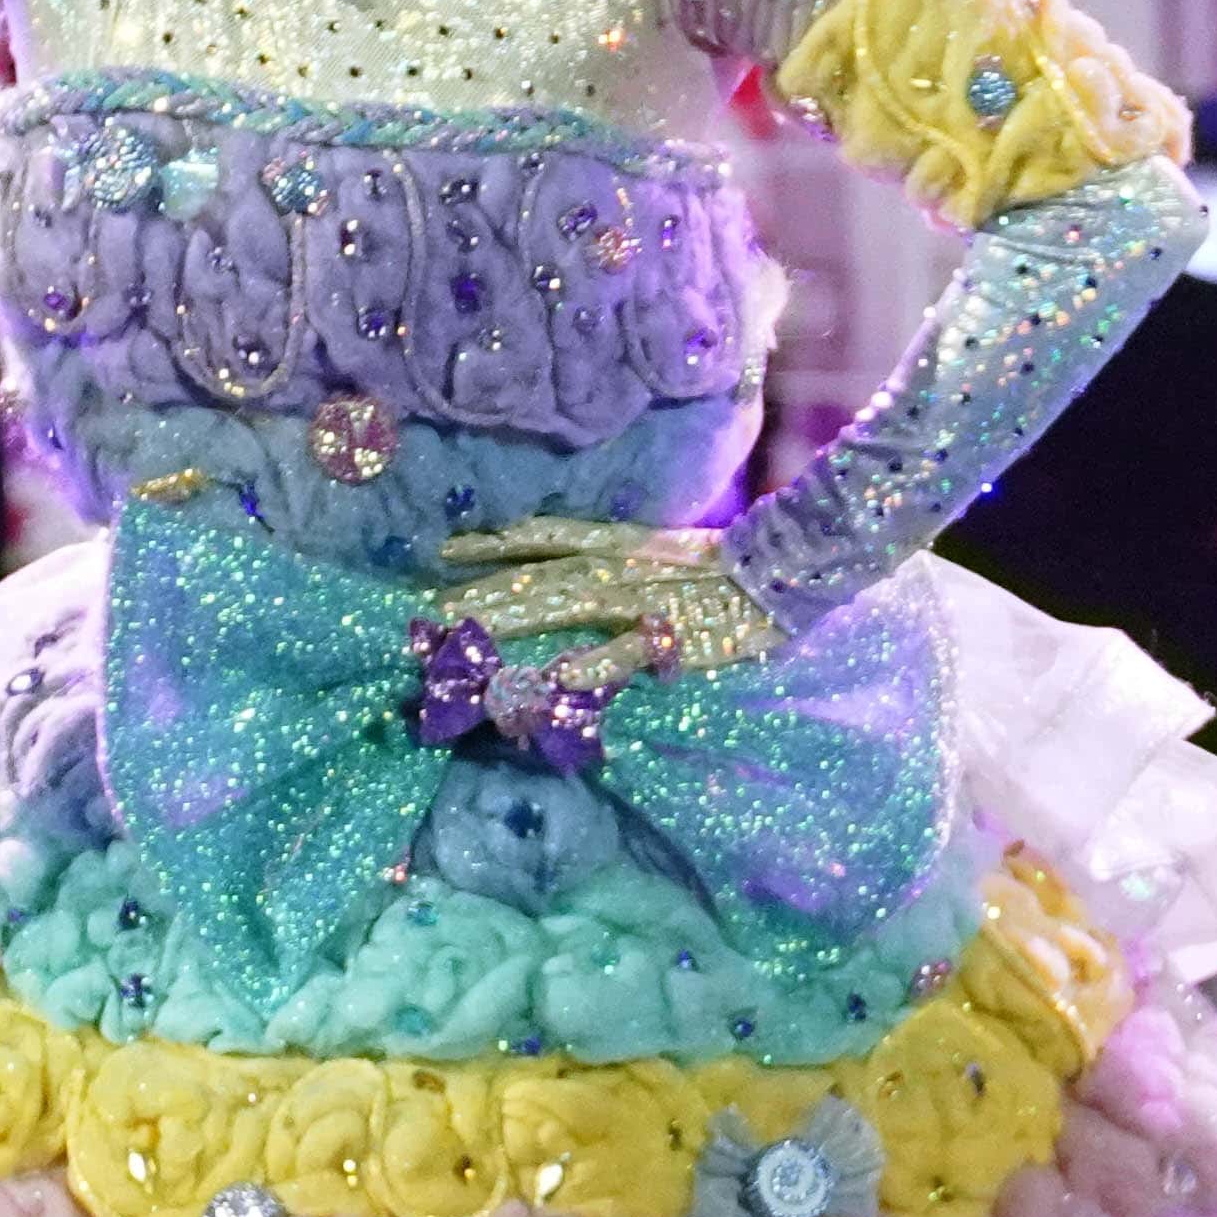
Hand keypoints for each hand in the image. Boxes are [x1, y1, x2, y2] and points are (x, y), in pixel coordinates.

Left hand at [435, 518, 780, 677]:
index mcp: (620, 546)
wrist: (785, 570)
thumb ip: (619, 561)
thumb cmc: (730, 566)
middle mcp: (618, 567)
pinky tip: (551, 677)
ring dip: (512, 618)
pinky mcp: (667, 636)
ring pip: (563, 605)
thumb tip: (571, 569)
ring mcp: (639, 601)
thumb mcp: (664, 554)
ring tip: (464, 630)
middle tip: (430, 604)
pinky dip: (589, 663)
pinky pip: (622, 652)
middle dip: (482, 590)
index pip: (544, 538)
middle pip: (536, 575)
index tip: (447, 548)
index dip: (495, 544)